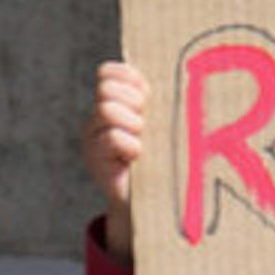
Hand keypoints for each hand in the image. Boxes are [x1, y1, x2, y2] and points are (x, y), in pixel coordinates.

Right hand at [83, 61, 148, 258]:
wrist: (156, 202)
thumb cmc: (167, 159)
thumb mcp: (162, 124)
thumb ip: (158, 102)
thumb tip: (182, 73)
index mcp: (113, 104)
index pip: (107, 73)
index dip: (128, 78)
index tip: (147, 95)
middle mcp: (97, 118)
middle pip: (106, 88)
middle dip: (132, 101)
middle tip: (146, 123)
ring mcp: (92, 138)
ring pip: (107, 109)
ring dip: (132, 123)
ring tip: (143, 141)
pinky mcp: (95, 159)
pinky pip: (112, 137)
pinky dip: (129, 144)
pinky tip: (138, 156)